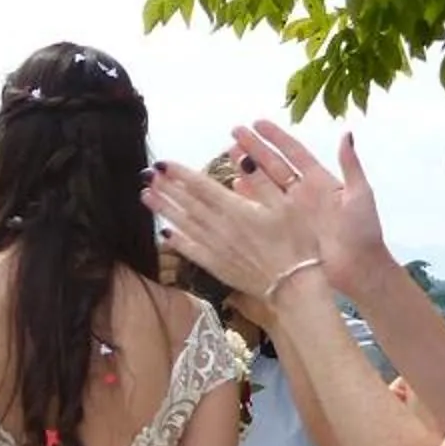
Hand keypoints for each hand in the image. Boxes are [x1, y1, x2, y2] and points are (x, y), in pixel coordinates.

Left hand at [142, 157, 319, 307]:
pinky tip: (164, 232)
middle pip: (187, 204)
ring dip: (164, 209)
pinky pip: (191, 251)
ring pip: (184, 225)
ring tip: (146, 195)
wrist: (294, 287)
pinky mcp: (217, 267)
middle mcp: (221, 229)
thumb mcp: (287, 205)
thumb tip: (242, 158)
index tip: (163, 163)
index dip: (180, 174)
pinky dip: (177, 241)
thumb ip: (262, 181)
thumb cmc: (297, 244)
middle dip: (166, 187)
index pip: (202, 187)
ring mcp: (216, 249)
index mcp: (237, 210)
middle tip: (147, 174)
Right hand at [231, 121, 393, 293]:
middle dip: (254, 147)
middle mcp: (303, 193)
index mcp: (321, 181)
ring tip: (230, 153)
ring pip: (264, 184)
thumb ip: (350, 165)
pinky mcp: (283, 230)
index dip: (276, 137)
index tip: (258, 123)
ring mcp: (291, 212)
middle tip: (234, 132)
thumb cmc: (364, 232)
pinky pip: (261, 210)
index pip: (294, 152)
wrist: (358, 269)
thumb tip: (346, 133)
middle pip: (274, 164)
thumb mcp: (360, 194)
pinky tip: (234, 185)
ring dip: (247, 168)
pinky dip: (248, 197)